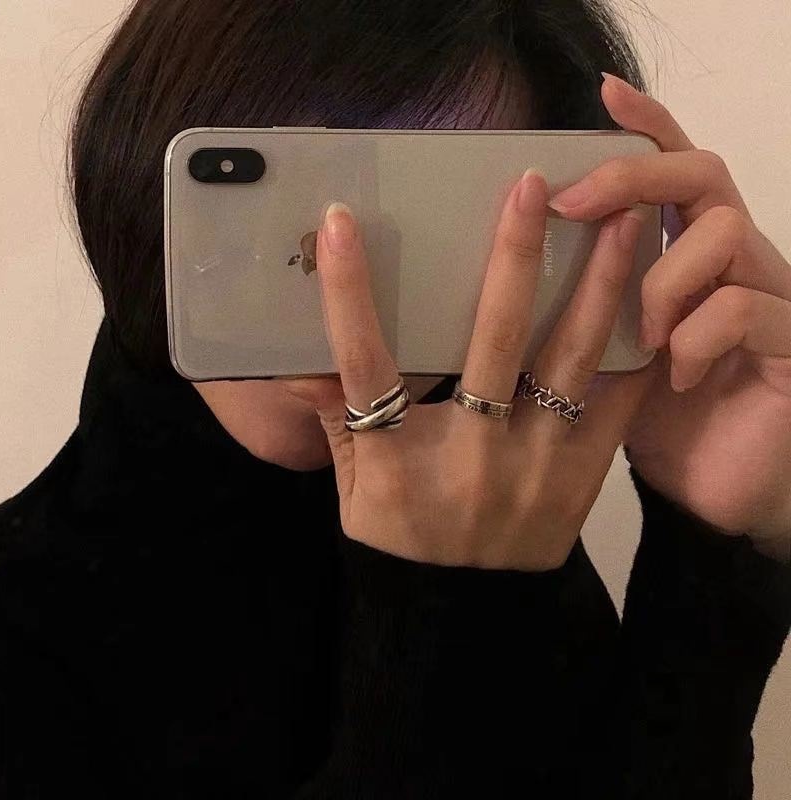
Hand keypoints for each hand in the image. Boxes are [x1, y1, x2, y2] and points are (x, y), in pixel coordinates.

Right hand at [295, 171, 652, 571]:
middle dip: (512, 259)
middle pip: (490, 343)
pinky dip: (632, 350)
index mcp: (396, 459)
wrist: (464, 613)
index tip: (338, 223)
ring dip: (596, 286)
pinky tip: (653, 298)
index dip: (348, 294)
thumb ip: (334, 420)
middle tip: (531, 187)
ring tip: (621, 222)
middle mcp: (470, 454)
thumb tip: (295, 363)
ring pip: (568, 361)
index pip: (363, 365)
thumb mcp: (353, 487)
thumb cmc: (400, 540)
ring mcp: (534, 465)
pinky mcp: (582, 477)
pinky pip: (614, 405)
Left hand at [547, 72, 790, 550]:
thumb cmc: (655, 421)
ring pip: (724, 234)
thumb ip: (578, 312)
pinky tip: (677, 375)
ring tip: (643, 332)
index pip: (672, 174)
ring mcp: (770, 300)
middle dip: (636, 175)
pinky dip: (697, 337)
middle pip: (701, 176)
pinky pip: (744, 309)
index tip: (602, 95)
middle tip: (575, 201)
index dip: (647, 128)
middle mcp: (733, 265)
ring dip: (663, 277)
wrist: (715, 493)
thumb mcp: (606, 358)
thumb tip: (495, 283)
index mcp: (685, 261)